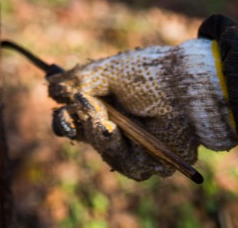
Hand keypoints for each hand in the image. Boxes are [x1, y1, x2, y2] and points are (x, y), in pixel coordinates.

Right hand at [47, 39, 237, 180]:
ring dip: (98, 134)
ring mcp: (134, 144)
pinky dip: (118, 149)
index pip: (78, 112)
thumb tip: (48, 86)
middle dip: (78, 124)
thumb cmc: (150, 73)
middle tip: (79, 113)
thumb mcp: (110, 71)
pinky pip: (125, 165)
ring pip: (102, 150)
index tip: (59, 106)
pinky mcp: (149, 161)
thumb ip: (79, 80)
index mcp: (107, 99)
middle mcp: (118, 122)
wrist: (189, 88)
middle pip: (84, 135)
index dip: (66, 113)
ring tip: (105, 120)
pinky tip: (119, 133)